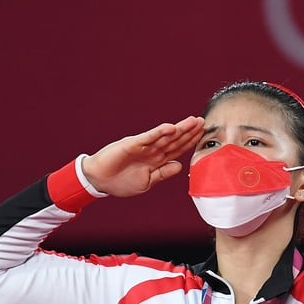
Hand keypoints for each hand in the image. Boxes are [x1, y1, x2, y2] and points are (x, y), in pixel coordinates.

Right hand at [80, 116, 203, 196]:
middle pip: (175, 140)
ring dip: (179, 129)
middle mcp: (152, 151)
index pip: (177, 149)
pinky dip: (159, 132)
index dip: (190, 142)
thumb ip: (163, 173)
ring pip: (164, 136)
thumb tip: (180, 165)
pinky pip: (148, 138)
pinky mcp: (132, 144)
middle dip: (189, 131)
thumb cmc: (122, 182)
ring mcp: (143, 146)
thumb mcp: (147, 182)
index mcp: (157, 160)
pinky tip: (170, 128)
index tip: (203, 135)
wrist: (100, 181)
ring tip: (192, 121)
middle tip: (202, 122)